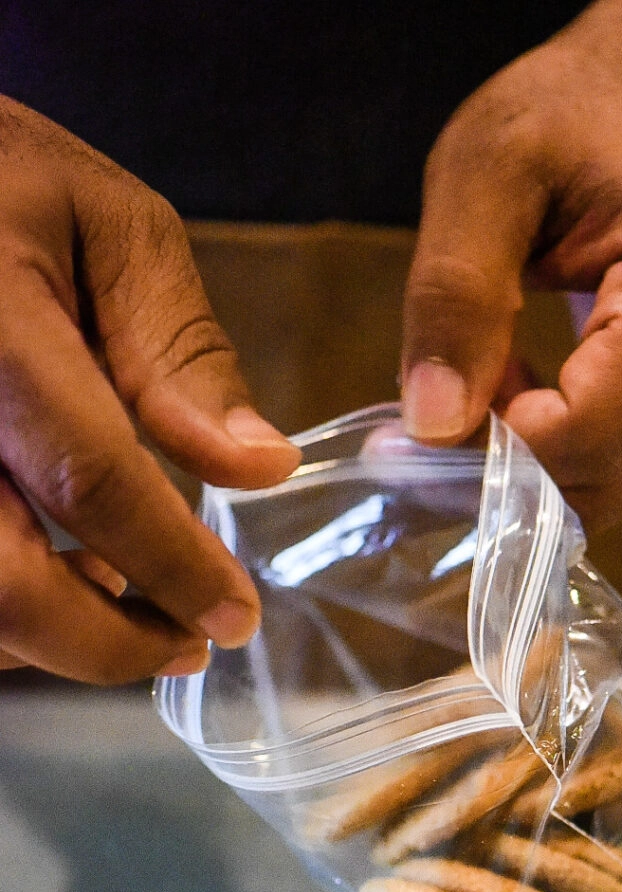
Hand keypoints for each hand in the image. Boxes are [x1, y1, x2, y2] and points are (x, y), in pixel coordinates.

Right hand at [0, 97, 299, 682]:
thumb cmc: (0, 182)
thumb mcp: (108, 226)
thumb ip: (179, 352)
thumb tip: (259, 467)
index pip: (90, 481)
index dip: (173, 567)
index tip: (236, 616)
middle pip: (1, 585)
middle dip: (105, 643)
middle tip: (187, 643)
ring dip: (50, 637)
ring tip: (129, 605)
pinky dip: (7, 609)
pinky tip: (58, 575)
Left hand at [400, 0, 621, 531]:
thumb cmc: (591, 113)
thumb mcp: (492, 167)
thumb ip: (455, 292)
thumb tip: (431, 426)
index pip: (589, 435)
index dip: (494, 443)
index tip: (425, 411)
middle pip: (602, 480)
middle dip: (504, 462)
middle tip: (441, 393)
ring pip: (611, 494)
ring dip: (532, 460)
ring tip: (496, 370)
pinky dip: (565, 454)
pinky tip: (539, 385)